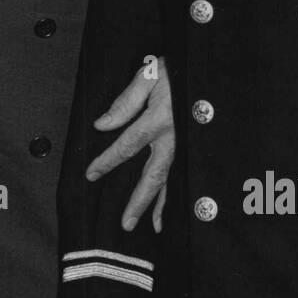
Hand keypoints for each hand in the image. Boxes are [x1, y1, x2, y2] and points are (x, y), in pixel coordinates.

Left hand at [85, 58, 173, 232]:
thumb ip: (126, 101)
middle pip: (152, 175)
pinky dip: (171, 196)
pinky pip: (179, 175)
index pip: (128, 145)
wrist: (206, 69)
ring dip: (157, 205)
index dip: (108, 161)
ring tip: (147, 228)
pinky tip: (164, 214)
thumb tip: (103, 125)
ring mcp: (183, 145)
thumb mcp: (149, 75)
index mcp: (159, 119)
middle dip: (138, 200)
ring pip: (168, 180)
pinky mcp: (188, 147)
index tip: (91, 174)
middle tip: (126, 223)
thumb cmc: (174, 70)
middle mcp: (172, 138)